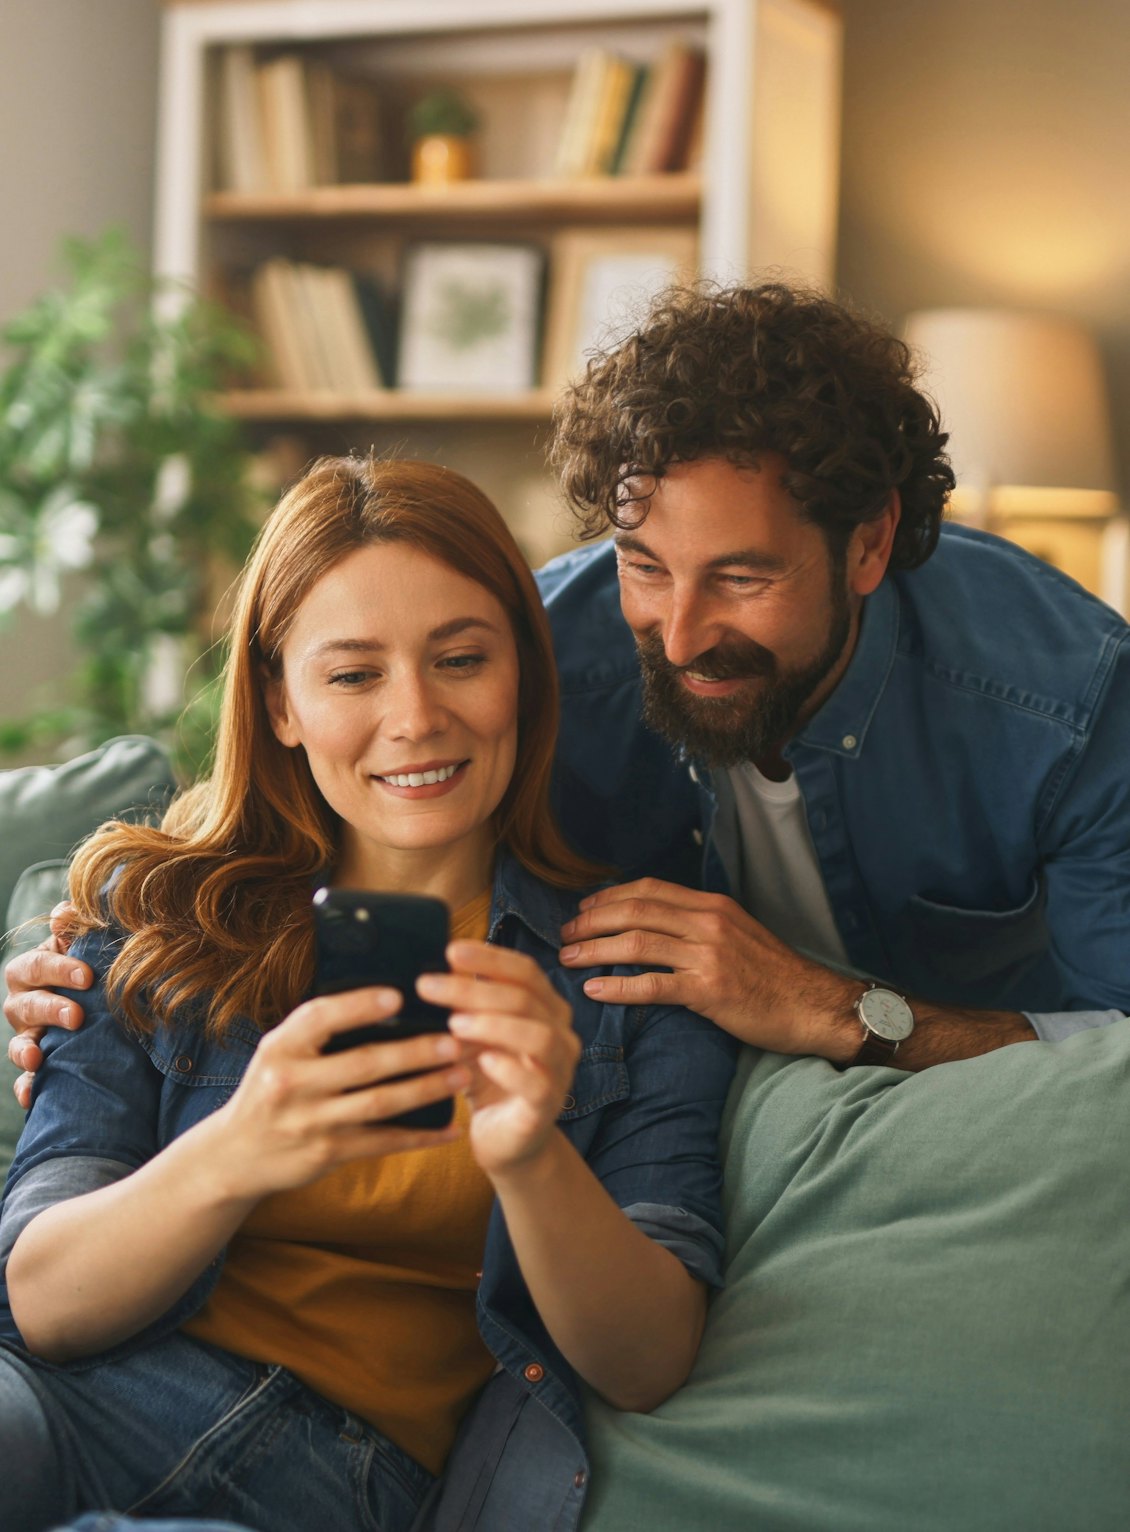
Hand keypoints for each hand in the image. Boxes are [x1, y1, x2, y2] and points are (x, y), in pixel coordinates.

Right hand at [5, 903, 91, 1107]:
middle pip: (26, 1005)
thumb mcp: (85, 945)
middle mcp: (24, 1003)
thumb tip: (66, 912)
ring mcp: (27, 1036)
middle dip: (50, 1009)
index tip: (87, 976)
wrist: (102, 1002)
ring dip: (26, 1050)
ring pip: (19, 1044)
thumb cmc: (90, 968)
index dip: (57, 968)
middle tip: (77, 1017)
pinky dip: (25, 1087)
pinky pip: (24, 1080)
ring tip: (37, 1057)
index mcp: (33, 970)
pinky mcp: (35, 1066)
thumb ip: (77, 927)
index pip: (36, 965)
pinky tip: (30, 1096)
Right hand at [211, 985, 469, 1200]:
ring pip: (379, 1104)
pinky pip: (383, 1142)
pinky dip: (421, 1136)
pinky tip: (452, 1129)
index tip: (399, 995)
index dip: (360, 1005)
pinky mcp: (327, 1153)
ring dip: (426, 1089)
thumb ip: (318, 1030)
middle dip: (414, 1052)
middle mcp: (291, 1084)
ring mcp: (310, 1122)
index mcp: (280, 1047)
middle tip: (454, 1040)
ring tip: (461, 1074)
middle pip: (363, 1063)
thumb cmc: (271, 1088)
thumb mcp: (278, 1051)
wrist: (236, 1155)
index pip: (320, 1018)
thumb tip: (386, 997)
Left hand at [416, 941, 580, 1179]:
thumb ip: (463, 1002)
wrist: (504, 1140)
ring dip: (494, 1024)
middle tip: (429, 985)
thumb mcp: (472, 1035)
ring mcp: (559, 1070)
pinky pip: (537, 1084)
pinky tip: (482, 1060)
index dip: (489, 959)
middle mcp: (560, 1033)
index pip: (525, 971)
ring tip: (453, 1023)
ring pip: (539, 1036)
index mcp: (545, 1008)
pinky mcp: (548, 1106)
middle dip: (475, 989)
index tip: (449, 951)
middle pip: (525, 999)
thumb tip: (434, 963)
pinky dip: (510, 1069)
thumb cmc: (487, 1078)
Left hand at [559, 878, 858, 1058]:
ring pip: (638, 943)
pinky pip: (654, 985)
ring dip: (595, 949)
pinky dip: (619, 986)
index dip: (610, 897)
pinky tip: (594, 990)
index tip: (584, 908)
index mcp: (712, 906)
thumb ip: (699, 925)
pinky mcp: (710, 991)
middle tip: (564, 934)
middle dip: (592, 921)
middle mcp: (708, 923)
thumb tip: (656, 926)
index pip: (650, 890)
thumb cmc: (775, 975)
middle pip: (636, 911)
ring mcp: (708, 955)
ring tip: (568, 958)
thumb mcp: (739, 933)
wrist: (813, 1005)